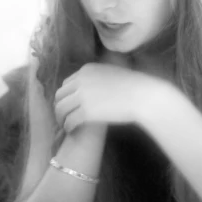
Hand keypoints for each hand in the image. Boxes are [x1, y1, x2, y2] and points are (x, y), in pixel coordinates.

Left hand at [54, 62, 171, 132]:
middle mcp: (80, 81)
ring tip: (64, 125)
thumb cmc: (134, 86)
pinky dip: (68, 126)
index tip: (69, 104)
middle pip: (60, 95)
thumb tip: (95, 83)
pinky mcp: (86, 112)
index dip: (66, 95)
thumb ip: (99, 76)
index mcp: (86, 70)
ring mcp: (82, 96)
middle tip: (62, 116)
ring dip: (60, 118)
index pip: (66, 83)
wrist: (143, 96)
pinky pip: (70, 120)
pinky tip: (71, 131)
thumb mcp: (112, 72)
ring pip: (61, 108)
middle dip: (59, 106)